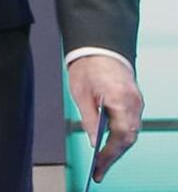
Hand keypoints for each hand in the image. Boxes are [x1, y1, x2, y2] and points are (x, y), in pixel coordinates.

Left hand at [68, 54, 143, 182]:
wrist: (98, 46)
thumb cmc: (87, 66)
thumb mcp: (80, 93)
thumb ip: (89, 119)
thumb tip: (94, 142)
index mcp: (119, 99)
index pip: (120, 135)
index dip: (109, 154)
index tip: (98, 167)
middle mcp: (133, 102)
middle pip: (129, 137)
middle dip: (114, 156)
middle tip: (99, 171)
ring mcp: (137, 101)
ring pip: (132, 132)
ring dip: (118, 147)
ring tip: (102, 162)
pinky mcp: (134, 100)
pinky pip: (131, 123)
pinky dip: (121, 136)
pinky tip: (109, 144)